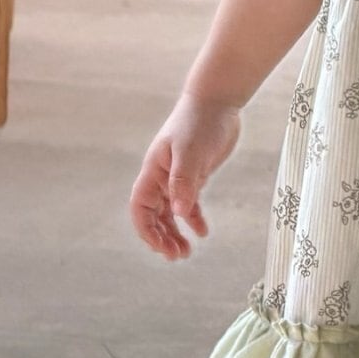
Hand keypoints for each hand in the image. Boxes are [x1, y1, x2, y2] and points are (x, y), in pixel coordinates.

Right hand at [129, 93, 243, 261]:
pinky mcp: (195, 175)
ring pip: (171, 213)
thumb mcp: (191, 152)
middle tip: (177, 256)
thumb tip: (180, 213)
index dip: (146, 230)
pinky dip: (193, 219)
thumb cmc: (199, 122)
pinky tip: (202, 232)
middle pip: (154, 215)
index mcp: (154, 171)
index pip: (141, 208)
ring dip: (175, 232)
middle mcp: (162, 177)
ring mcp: (178, 177)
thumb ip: (184, 182)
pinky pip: (189, 203)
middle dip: (162, 237)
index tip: (160, 248)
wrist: (217, 101)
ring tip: (186, 251)